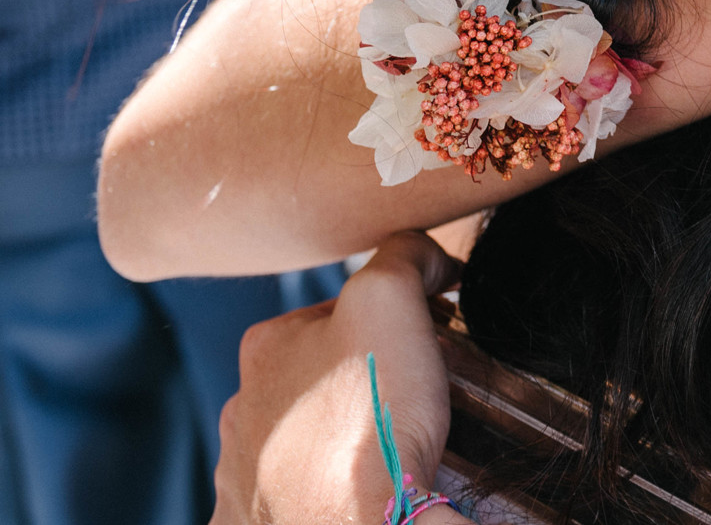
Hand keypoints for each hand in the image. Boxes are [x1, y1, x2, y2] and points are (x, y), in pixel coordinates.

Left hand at [214, 233, 464, 523]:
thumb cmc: (368, 417)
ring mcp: (241, 473)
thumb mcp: (389, 299)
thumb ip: (403, 255)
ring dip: (332, 441)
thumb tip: (422, 252)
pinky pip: (281, 501)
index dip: (390, 318)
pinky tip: (348, 495)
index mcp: (267, 347)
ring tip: (386, 454)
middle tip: (411, 398)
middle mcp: (241, 408)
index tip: (429, 336)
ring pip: (295, 442)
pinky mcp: (249, 523)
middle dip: (357, 382)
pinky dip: (312, 494)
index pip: (336, 312)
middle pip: (314, 378)